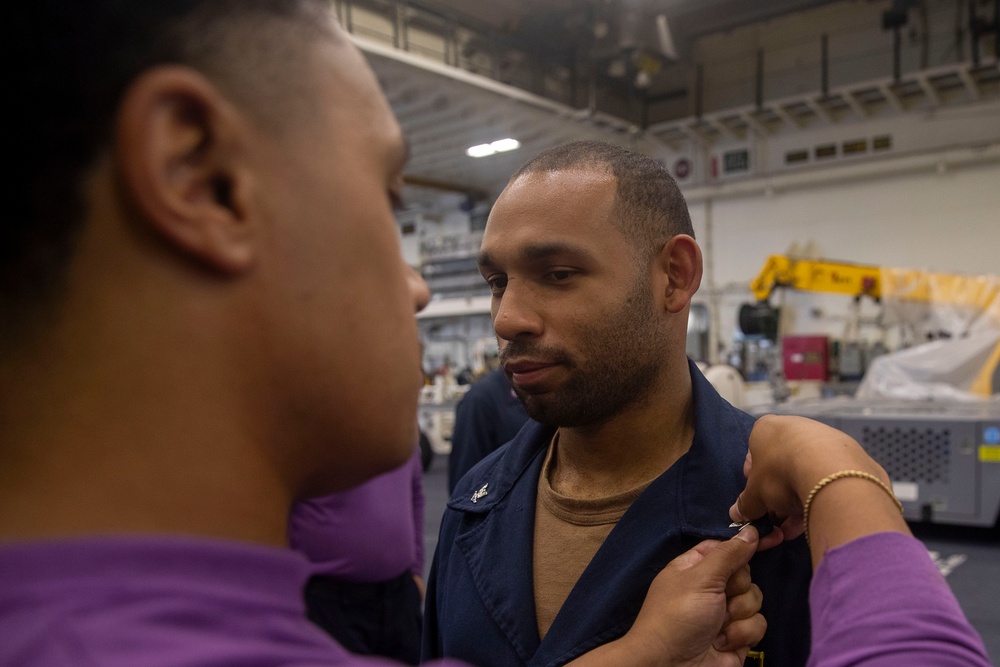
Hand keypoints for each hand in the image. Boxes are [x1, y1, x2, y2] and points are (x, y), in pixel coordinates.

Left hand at [570, 527, 765, 666]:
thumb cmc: (678, 615)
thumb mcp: (700, 578)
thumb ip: (729, 554)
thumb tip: (751, 530)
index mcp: (695, 568)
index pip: (726, 547)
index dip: (745, 543)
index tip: (771, 537)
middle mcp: (711, 588)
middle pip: (745, 573)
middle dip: (737, 587)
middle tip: (720, 598)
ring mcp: (725, 613)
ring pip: (754, 599)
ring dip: (738, 613)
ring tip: (717, 626)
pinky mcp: (738, 637)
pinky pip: (758, 625)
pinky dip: (742, 634)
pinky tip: (722, 642)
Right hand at [730, 415, 905, 562]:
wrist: (832, 472)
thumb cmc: (781, 474)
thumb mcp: (755, 493)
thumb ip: (746, 503)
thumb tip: (737, 513)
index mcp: (766, 428)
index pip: (754, 452)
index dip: (753, 478)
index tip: (757, 496)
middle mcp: (795, 425)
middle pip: (782, 462)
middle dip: (778, 490)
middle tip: (777, 513)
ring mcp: (825, 437)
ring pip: (807, 471)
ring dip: (800, 497)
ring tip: (797, 523)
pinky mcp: (850, 453)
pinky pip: (830, 477)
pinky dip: (822, 495)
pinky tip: (818, 514)